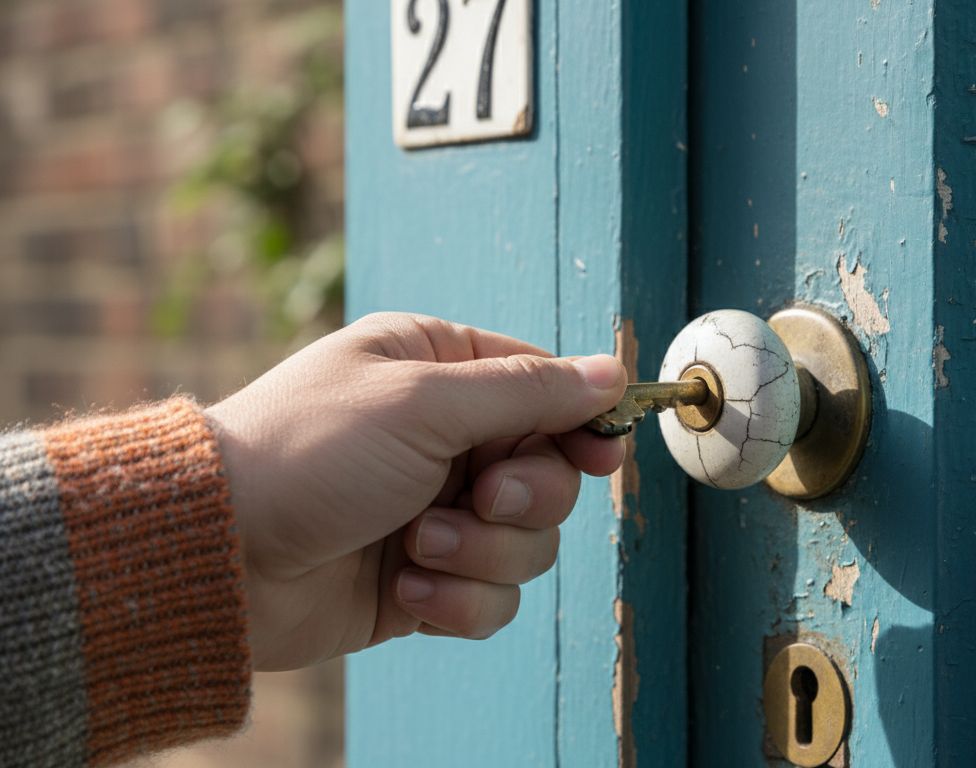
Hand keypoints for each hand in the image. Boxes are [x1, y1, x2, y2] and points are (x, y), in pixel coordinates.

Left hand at [205, 313, 626, 670]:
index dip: (580, 426)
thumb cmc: (308, 454)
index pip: (545, 390)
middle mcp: (444, 440)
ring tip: (418, 546)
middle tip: (478, 500)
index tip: (599, 457)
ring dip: (483, 553)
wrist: (219, 556)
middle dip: (523, 500)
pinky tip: (409, 588)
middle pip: (549, 475)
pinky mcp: (426, 579)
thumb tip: (613, 373)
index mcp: (439, 371)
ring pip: (529, 544)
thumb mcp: (423, 402)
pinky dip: (458, 600)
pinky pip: (492, 599)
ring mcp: (436, 512)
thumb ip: (527, 391)